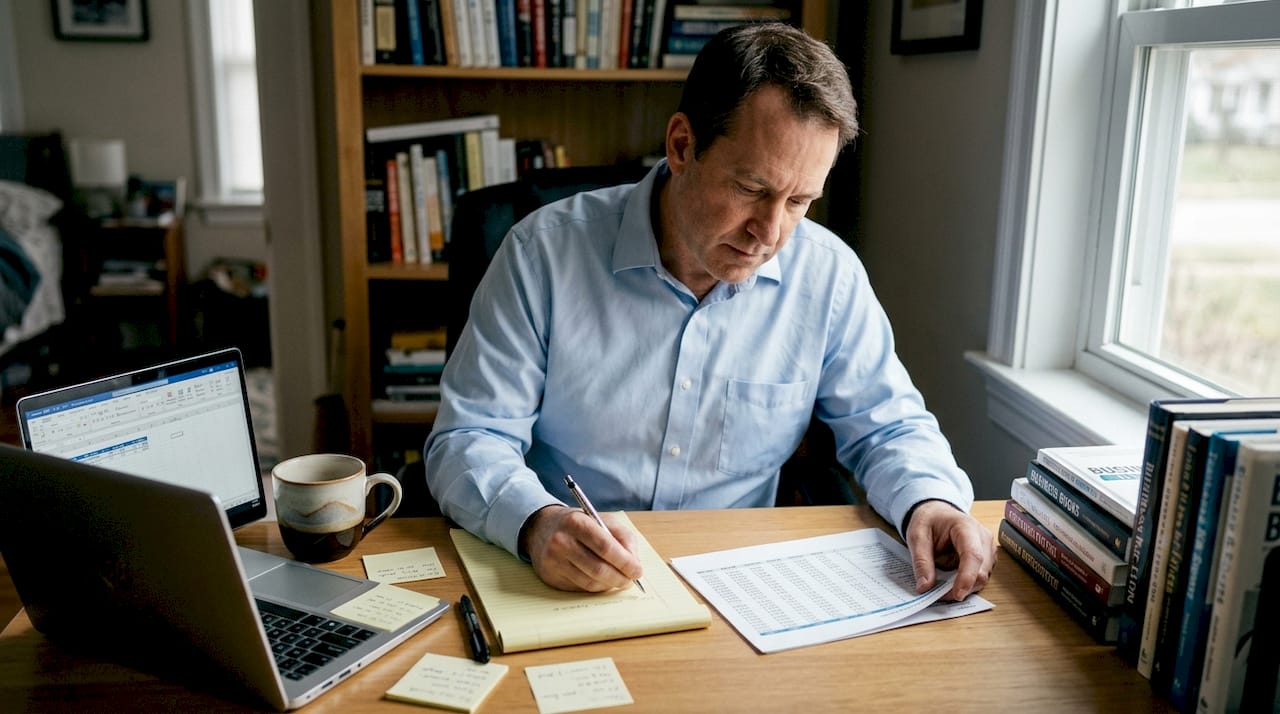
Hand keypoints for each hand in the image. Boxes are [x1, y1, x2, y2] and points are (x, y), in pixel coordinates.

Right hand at [519, 504, 644, 591]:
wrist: (542, 528)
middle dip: (620, 578)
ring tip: (618, 580)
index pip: (606, 547)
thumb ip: (622, 537)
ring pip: (590, 583)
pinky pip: (579, 588)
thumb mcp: (602, 519)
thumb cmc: (579, 524)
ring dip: (609, 585)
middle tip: (630, 580)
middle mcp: (561, 541)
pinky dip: (595, 587)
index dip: (625, 562)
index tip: (638, 570)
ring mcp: (553, 561)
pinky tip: (601, 580)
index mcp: (577, 523)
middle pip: (598, 569)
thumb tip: (634, 563)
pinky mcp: (550, 576)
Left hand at [904, 500, 995, 600]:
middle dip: (962, 587)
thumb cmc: (929, 521)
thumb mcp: (916, 536)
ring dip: (964, 588)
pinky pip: (980, 577)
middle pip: (981, 571)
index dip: (967, 577)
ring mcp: (988, 548)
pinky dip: (967, 585)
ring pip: (983, 578)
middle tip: (938, 594)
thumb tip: (925, 586)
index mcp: (966, 526)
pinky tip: (951, 583)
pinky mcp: (987, 558)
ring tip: (942, 588)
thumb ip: (921, 561)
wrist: (937, 513)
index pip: (973, 555)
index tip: (957, 595)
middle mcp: (983, 537)